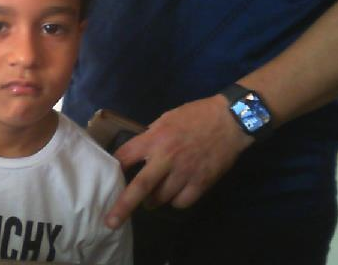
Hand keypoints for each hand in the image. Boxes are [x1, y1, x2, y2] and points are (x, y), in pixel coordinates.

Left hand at [105, 95, 253, 228]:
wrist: (230, 120)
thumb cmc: (196, 115)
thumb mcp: (167, 118)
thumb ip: (151, 135)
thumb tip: (139, 150)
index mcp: (155, 138)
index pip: (125, 156)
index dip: (114, 167)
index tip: (107, 176)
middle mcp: (166, 158)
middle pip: (140, 187)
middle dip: (124, 207)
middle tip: (111, 222)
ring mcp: (184, 173)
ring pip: (161, 198)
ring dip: (152, 200)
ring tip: (151, 197)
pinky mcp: (201, 183)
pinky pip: (181, 202)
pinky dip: (175, 201)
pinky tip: (175, 194)